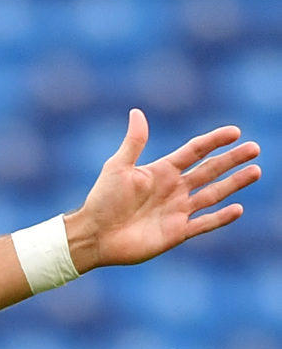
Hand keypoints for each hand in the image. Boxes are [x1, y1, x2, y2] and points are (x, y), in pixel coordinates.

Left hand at [66, 111, 259, 271]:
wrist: (93, 236)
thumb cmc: (102, 201)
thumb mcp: (118, 167)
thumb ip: (134, 142)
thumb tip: (137, 112)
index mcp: (162, 171)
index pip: (195, 151)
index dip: (214, 141)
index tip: (235, 132)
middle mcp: (174, 189)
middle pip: (210, 170)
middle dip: (232, 159)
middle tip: (254, 148)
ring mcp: (177, 211)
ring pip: (213, 194)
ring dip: (234, 183)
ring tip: (255, 171)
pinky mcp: (176, 233)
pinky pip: (204, 224)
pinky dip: (221, 218)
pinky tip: (238, 208)